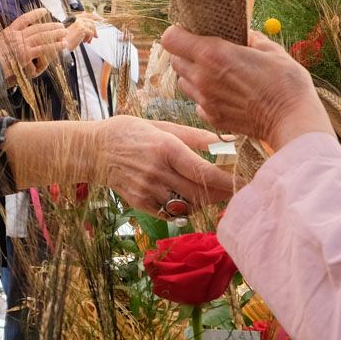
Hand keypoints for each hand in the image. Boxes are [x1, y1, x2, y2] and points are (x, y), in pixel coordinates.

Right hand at [0, 8, 67, 77]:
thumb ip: (7, 44)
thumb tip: (13, 46)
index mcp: (9, 32)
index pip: (23, 19)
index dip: (34, 14)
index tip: (43, 11)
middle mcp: (16, 36)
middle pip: (37, 28)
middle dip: (50, 26)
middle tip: (60, 25)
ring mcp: (21, 44)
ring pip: (42, 36)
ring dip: (55, 34)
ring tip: (64, 33)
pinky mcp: (26, 54)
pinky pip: (44, 48)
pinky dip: (55, 45)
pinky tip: (62, 44)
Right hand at [62, 15, 99, 50]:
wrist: (58, 43)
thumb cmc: (62, 39)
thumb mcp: (69, 32)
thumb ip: (77, 28)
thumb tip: (85, 30)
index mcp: (72, 18)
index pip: (85, 14)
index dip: (93, 16)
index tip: (99, 19)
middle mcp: (76, 19)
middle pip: (90, 21)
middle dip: (94, 28)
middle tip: (96, 35)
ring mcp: (79, 23)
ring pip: (91, 27)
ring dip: (91, 35)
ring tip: (88, 41)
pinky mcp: (81, 29)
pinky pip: (90, 32)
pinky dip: (89, 38)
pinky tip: (85, 41)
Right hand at [97, 116, 237, 214]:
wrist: (95, 150)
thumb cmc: (132, 132)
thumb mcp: (163, 127)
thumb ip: (196, 136)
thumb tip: (226, 142)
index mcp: (166, 149)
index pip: (204, 171)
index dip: (227, 180)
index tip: (245, 182)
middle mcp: (157, 172)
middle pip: (200, 192)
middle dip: (221, 193)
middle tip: (234, 189)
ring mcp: (148, 191)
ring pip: (188, 205)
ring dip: (204, 201)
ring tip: (211, 192)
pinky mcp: (140, 203)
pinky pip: (171, 213)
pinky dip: (185, 208)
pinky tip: (187, 197)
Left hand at [161, 27, 330, 151]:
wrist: (292, 119)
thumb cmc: (286, 81)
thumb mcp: (271, 50)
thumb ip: (252, 38)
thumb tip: (246, 34)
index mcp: (213, 54)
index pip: (171, 38)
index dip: (178, 34)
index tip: (192, 33)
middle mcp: (202, 77)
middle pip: (175, 60)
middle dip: (186, 54)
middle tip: (208, 53)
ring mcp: (206, 101)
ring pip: (184, 83)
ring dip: (193, 76)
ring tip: (216, 75)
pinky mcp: (213, 119)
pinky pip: (197, 104)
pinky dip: (205, 98)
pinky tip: (224, 95)